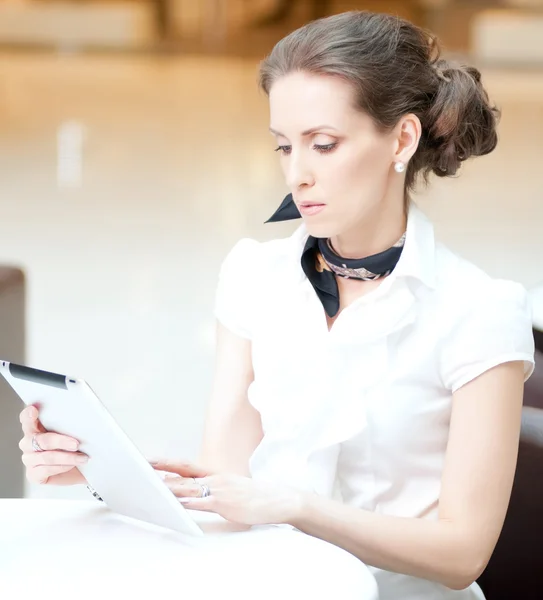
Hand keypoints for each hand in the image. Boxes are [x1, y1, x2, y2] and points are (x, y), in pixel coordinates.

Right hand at [18, 405, 87, 484]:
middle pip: (39, 440)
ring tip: (82, 457)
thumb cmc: (75, 448)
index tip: (34, 410)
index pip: (26, 419)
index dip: (27, 415)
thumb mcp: (73, 433)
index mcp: (35, 428)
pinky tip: (72, 465)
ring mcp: (29, 459)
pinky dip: (62, 467)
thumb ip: (68, 425)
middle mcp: (28, 443)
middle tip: (76, 444)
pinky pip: (46, 470)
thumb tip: (80, 416)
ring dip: (67, 457)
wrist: (80, 469)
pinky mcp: (33, 474)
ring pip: (46, 456)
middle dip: (60, 441)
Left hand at [151, 459, 303, 525]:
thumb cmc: (255, 497)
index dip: (166, 463)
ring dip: (168, 487)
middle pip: (182, 473)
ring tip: (149, 486)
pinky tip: (176, 503)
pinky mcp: (226, 503)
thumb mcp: (231, 490)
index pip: (185, 466)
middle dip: (160, 472)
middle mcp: (215, 478)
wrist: (279, 499)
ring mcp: (220, 489)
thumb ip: (211, 490)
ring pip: (188, 487)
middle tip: (140, 469)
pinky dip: (187, 503)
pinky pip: (202, 502)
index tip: (148, 461)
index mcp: (215, 475)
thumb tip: (191, 494)